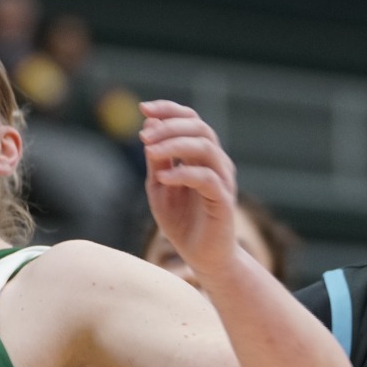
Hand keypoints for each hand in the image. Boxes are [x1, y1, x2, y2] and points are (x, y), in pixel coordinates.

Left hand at [141, 101, 240, 274]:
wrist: (203, 258)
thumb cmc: (183, 223)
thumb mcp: (160, 187)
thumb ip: (156, 160)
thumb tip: (148, 127)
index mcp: (201, 156)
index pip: (190, 120)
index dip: (169, 110)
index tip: (143, 109)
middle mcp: (216, 163)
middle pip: (199, 128)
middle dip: (169, 126)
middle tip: (143, 136)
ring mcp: (222, 180)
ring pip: (205, 147)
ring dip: (175, 144)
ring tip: (150, 151)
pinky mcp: (224, 201)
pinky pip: (207, 179)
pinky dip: (183, 173)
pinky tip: (163, 178)